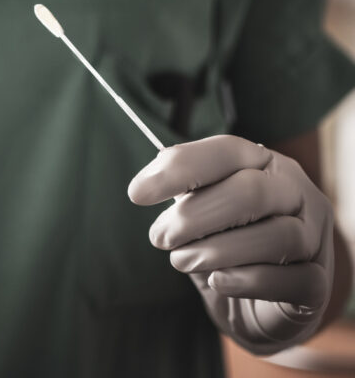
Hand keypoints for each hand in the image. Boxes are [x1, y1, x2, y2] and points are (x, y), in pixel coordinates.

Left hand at [128, 135, 333, 353]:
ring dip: (216, 250)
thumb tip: (145, 184)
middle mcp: (296, 192)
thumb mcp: (198, 215)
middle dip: (194, 216)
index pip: (227, 151)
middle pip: (250, 192)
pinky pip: (292, 279)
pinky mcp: (318, 284)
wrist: (254, 305)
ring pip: (276, 235)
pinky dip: (248, 280)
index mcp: (264, 164)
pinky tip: (218, 281)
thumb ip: (182, 194)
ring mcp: (314, 237)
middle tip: (158, 238)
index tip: (137, 193)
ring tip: (182, 261)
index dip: (181, 168)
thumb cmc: (223, 245)